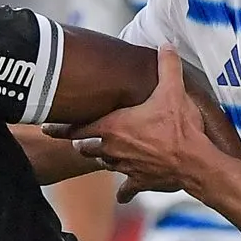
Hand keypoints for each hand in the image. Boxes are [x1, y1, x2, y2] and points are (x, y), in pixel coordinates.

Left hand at [67, 46, 204, 197]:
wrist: (194, 162)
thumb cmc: (179, 128)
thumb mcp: (173, 91)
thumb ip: (167, 66)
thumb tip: (165, 45)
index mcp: (114, 127)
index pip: (77, 127)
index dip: (61, 127)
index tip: (46, 128)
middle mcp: (113, 148)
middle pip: (85, 147)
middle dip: (81, 141)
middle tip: (75, 138)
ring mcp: (125, 167)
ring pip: (103, 164)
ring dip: (100, 158)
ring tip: (98, 154)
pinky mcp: (140, 181)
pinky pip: (127, 188)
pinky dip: (124, 190)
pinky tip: (122, 195)